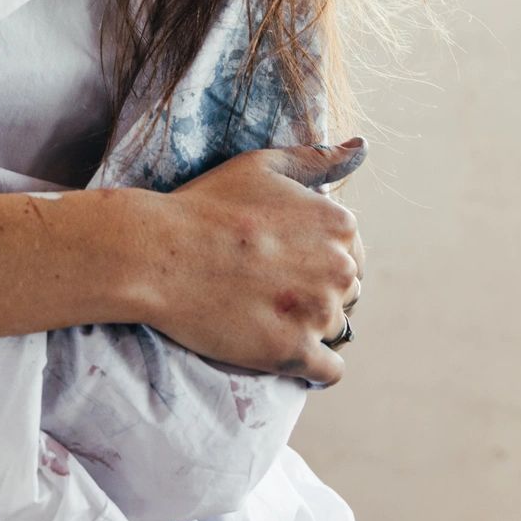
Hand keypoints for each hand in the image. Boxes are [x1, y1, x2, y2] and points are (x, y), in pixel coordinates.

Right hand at [141, 139, 368, 386]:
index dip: (315, 258)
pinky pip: (328, 372)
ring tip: (265, 315)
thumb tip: (362, 148)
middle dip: (314, 292)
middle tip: (268, 288)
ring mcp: (318, 313)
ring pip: (335, 330)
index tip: (281, 261)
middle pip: (345, 293)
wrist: (158, 253)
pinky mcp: (295, 353)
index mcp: (338, 223)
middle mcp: (339, 268)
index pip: (351, 253)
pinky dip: (312, 366)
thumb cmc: (206, 206)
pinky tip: (283, 348)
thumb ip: (317, 158)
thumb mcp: (262, 165)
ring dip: (308, 327)